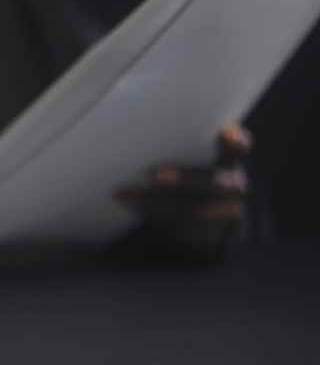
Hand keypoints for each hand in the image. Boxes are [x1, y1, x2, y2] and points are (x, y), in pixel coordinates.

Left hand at [117, 123, 250, 258]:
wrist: (218, 214)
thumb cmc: (196, 171)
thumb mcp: (198, 155)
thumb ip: (185, 142)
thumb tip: (142, 128)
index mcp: (231, 162)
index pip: (239, 149)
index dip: (235, 143)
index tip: (226, 132)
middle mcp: (234, 187)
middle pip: (212, 185)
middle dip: (181, 180)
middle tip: (153, 174)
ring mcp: (226, 214)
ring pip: (191, 213)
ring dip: (154, 204)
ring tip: (125, 194)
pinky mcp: (210, 236)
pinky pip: (181, 229)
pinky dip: (154, 218)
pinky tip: (133, 207)